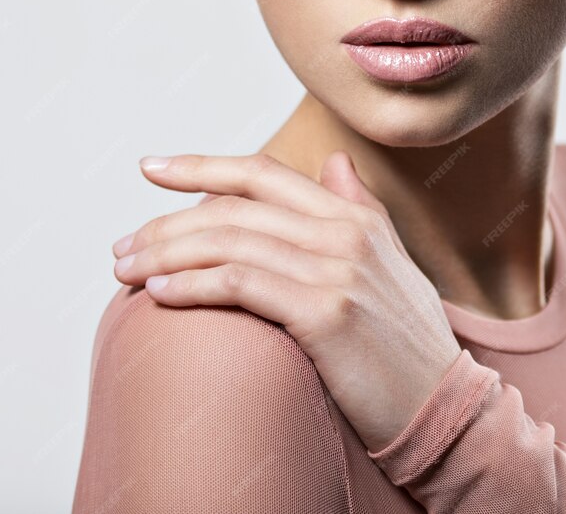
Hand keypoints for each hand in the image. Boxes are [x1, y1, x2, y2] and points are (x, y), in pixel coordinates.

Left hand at [111, 150, 462, 452]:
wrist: (443, 405)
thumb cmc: (406, 338)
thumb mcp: (389, 258)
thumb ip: (359, 205)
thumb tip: (333, 160)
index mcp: (353, 214)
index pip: (262, 172)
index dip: (201, 165)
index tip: (151, 168)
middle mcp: (344, 231)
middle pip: (234, 208)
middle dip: (166, 223)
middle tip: (122, 247)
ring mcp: (337, 269)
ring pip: (229, 242)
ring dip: (165, 256)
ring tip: (126, 272)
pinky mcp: (325, 313)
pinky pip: (241, 284)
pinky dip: (193, 286)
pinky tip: (159, 297)